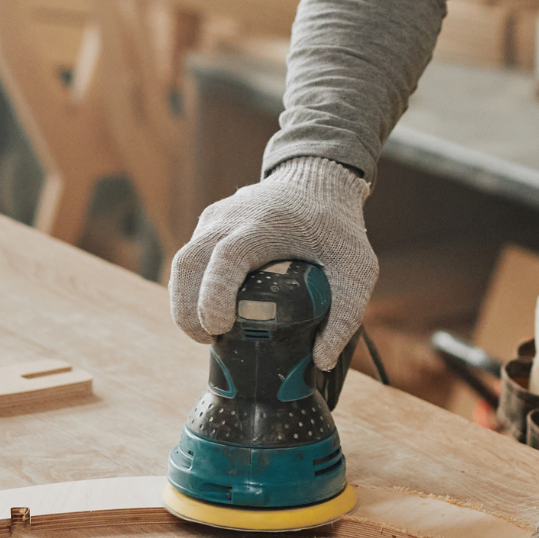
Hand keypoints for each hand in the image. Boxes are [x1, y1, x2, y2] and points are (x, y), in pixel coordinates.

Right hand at [166, 157, 375, 369]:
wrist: (317, 179)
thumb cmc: (336, 225)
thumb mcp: (356, 266)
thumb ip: (347, 312)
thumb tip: (321, 358)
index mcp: (265, 225)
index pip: (226, 258)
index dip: (215, 295)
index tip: (220, 328)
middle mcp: (230, 218)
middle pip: (189, 263)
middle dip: (188, 310)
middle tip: (210, 340)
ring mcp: (215, 219)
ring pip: (182, 263)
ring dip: (185, 302)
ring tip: (209, 333)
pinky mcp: (209, 225)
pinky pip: (189, 259)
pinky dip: (192, 288)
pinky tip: (211, 310)